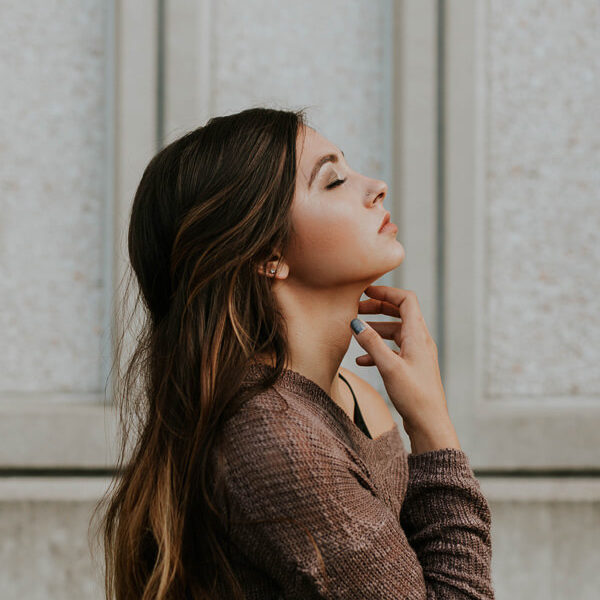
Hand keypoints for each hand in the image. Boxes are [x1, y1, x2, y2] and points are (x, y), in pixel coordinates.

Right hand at [350, 285, 459, 451]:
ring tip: (355, 333)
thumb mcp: (389, 366)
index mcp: (418, 335)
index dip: (386, 292)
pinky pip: (393, 350)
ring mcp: (417, 354)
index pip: (406, 300)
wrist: (429, 423)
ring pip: (395, 332)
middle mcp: (420, 341)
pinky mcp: (412, 367)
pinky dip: (378, 349)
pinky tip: (362, 360)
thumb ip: (371, 343)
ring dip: (376, 329)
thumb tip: (355, 322)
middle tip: (356, 309)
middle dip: (378, 308)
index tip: (366, 291)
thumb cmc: (414, 395)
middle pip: (400, 313)